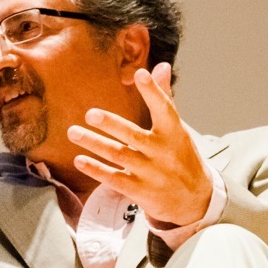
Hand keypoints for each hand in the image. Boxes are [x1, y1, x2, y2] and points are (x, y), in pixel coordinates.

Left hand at [67, 63, 211, 226]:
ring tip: (73, 132)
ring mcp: (151, 173)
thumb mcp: (177, 130)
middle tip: (90, 114)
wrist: (194, 201)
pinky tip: (79, 160)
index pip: (164, 109)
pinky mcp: (140, 191)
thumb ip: (164, 98)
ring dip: (94, 144)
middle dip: (111, 124)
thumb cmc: (182, 158)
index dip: (153, 92)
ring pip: (119, 155)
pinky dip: (96, 170)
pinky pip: (114, 179)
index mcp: (174, 133)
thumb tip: (160, 66)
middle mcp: (162, 153)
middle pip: (133, 135)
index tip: (140, 74)